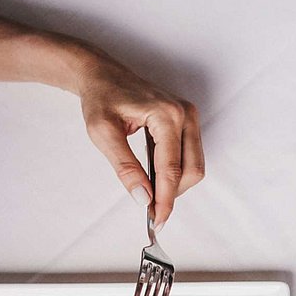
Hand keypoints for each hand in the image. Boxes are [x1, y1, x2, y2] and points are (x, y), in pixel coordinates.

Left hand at [76, 54, 204, 229]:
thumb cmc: (100, 97)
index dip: (166, 199)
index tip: (158, 221)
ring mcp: (189, 117)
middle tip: (152, 211)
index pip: (171, 168)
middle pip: (193, 170)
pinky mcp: (187, 122)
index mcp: (166, 115)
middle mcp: (184, 115)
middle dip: (174, 194)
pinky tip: (156, 180)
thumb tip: (144, 198)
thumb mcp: (103, 133)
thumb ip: (125, 167)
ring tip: (152, 195)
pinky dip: (175, 174)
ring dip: (176, 185)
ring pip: (194, 166)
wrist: (101, 74)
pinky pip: (190, 156)